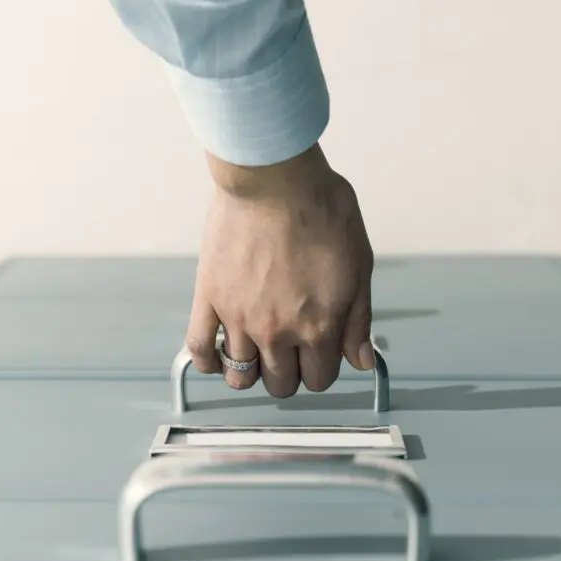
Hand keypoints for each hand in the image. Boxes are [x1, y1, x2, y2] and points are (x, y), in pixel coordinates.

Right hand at [186, 144, 374, 397]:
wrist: (275, 176)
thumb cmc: (321, 209)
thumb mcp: (359, 265)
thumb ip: (358, 319)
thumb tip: (360, 360)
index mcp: (319, 326)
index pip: (319, 378)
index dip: (322, 367)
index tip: (318, 352)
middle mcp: (278, 331)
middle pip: (281, 384)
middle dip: (289, 373)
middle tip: (290, 350)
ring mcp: (239, 318)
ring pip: (241, 376)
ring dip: (251, 372)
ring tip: (256, 352)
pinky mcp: (209, 298)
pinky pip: (200, 349)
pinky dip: (209, 363)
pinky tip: (220, 357)